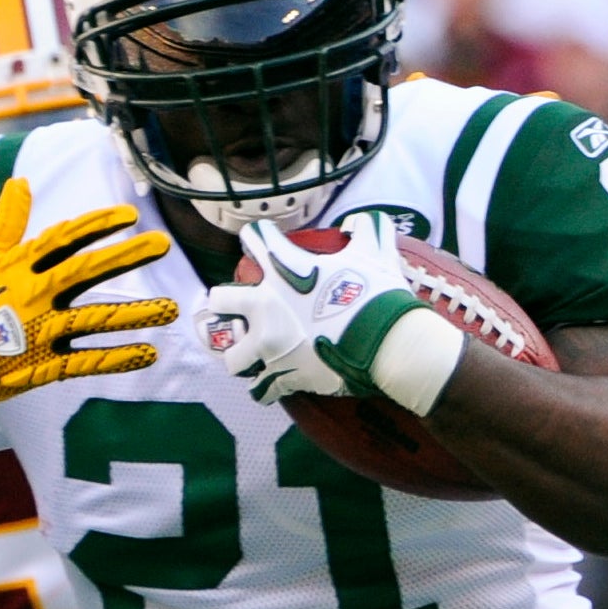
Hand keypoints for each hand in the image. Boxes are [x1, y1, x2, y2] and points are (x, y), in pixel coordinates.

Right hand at [0, 179, 177, 413]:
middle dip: (126, 256)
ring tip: (171, 309)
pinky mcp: (41, 366)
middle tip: (163, 243)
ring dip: (136, 313)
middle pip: (86, 271)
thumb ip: (3, 221)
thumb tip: (20, 182)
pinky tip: (148, 352)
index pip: (63, 238)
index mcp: (16, 265)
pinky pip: (86, 362)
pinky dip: (118, 358)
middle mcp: (32, 295)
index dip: (97, 225)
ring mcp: (39, 332)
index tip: (129, 215)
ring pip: (95, 319)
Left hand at [194, 213, 461, 415]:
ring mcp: (270, 345)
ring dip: (241, 355)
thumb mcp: (374, 250)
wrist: (388, 342)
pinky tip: (272, 385)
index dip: (257, 237)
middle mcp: (265, 307)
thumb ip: (366, 228)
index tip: (260, 240)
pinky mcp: (283, 375)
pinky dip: (266, 389)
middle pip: (219, 300)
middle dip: (225, 303)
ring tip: (252, 355)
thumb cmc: (377, 293)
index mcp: (284, 270)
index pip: (255, 240)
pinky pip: (261, 389)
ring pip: (232, 355)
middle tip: (240, 309)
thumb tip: (359, 219)